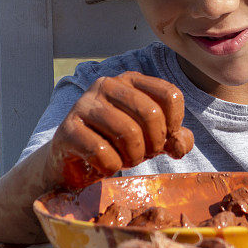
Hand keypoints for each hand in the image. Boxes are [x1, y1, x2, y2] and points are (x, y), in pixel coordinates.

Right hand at [46, 71, 193, 188]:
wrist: (72, 164)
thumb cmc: (117, 145)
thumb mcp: (152, 139)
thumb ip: (175, 138)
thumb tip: (179, 144)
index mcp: (131, 81)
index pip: (169, 94)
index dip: (175, 123)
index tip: (165, 140)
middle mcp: (107, 85)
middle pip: (150, 113)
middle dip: (154, 143)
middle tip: (146, 155)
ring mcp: (85, 104)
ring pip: (127, 132)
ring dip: (133, 157)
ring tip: (126, 161)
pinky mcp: (67, 128)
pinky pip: (102, 152)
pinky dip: (111, 166)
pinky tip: (105, 166)